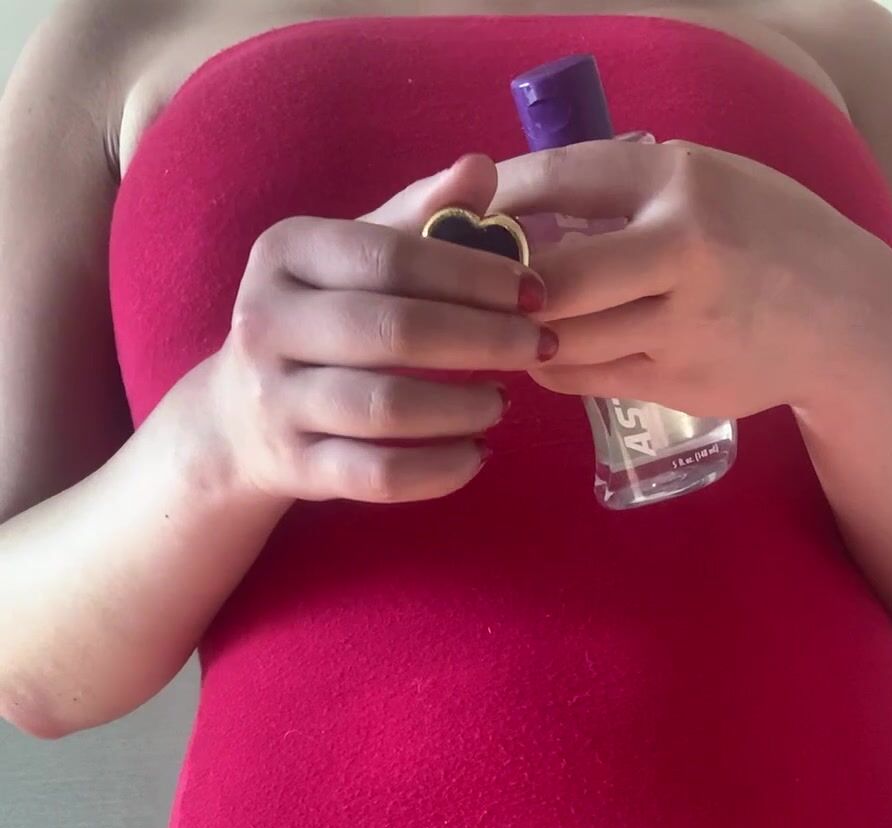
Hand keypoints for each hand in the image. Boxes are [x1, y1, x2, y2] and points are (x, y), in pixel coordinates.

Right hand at [206, 155, 552, 505]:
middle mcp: (267, 322)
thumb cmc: (317, 324)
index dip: (472, 274)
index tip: (533, 290)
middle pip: (393, 331)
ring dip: (462, 406)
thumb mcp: (352, 258)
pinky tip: (477, 455)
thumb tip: (481, 169)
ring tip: (504, 401)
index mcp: (285, 252)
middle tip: (536, 345)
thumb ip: (417, 216)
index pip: (392, 257)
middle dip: (481, 339)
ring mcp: (275, 401)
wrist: (236, 421)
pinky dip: (439, 471)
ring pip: (386, 407)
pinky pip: (378, 476)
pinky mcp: (295, 468)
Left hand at [492, 140, 882, 420]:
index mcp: (681, 182)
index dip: (500, 199)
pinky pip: (584, 377)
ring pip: (559, 337)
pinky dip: (552, 363)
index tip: (469, 211)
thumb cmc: (766, 237)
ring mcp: (680, 325)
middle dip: (499, 283)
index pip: (560, 180)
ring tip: (508, 318)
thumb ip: (631, 188)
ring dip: (519, 331)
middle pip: (549, 276)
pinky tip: (548, 348)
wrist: (844, 319)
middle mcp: (681, 250)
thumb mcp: (711, 180)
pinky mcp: (677, 381)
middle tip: (475, 282)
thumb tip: (527, 201)